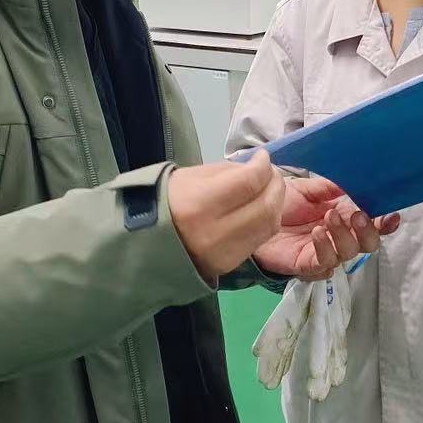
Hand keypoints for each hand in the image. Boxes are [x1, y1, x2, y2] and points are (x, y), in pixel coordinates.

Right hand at [169, 150, 288, 281]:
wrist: (146, 242)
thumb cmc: (168, 202)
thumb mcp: (191, 177)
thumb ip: (228, 172)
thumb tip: (257, 169)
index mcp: (199, 204)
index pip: (248, 182)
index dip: (263, 166)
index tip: (263, 157)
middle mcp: (215, 232)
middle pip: (264, 206)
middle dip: (275, 184)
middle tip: (272, 173)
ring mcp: (224, 253)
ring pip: (268, 225)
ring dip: (277, 203)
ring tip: (270, 189)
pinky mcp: (230, 265)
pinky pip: (260, 240)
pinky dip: (267, 221)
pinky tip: (262, 209)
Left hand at [253, 175, 400, 281]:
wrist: (251, 215)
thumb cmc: (281, 203)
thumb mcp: (307, 188)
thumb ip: (329, 187)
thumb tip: (353, 182)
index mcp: (344, 217)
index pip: (372, 223)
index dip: (385, 222)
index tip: (391, 215)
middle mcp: (339, 237)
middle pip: (368, 244)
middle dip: (368, 231)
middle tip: (357, 214)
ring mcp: (324, 253)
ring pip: (348, 254)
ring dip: (343, 235)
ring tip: (328, 218)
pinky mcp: (306, 265)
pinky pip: (324, 263)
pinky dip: (325, 248)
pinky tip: (317, 233)